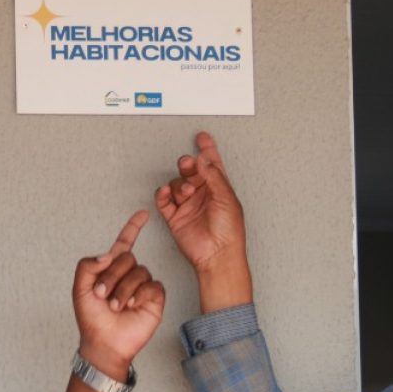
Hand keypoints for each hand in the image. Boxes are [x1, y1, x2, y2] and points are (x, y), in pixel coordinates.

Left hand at [72, 210, 166, 378]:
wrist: (104, 343)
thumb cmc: (91, 318)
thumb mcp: (80, 288)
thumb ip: (87, 265)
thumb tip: (108, 255)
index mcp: (111, 269)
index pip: (124, 243)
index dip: (133, 228)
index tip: (143, 213)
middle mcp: (129, 275)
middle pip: (127, 257)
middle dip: (112, 276)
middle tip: (102, 295)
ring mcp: (142, 286)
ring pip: (140, 272)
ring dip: (123, 290)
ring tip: (115, 306)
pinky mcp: (154, 298)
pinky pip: (153, 285)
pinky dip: (140, 294)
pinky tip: (131, 305)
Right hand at [154, 131, 251, 310]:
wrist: (217, 254)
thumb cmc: (229, 231)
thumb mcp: (227, 198)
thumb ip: (214, 177)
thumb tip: (204, 159)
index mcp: (218, 188)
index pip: (211, 164)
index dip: (207, 149)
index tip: (202, 137)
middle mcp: (202, 194)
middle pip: (190, 171)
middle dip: (188, 165)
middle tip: (189, 164)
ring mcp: (188, 205)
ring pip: (176, 184)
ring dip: (179, 184)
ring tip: (186, 192)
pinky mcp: (175, 217)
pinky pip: (164, 200)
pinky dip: (163, 194)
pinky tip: (166, 193)